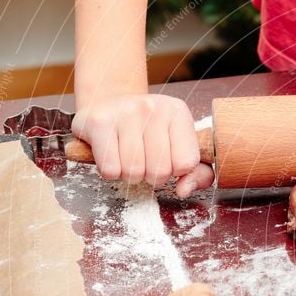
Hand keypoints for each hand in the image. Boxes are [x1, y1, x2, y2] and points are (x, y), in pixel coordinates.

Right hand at [72, 93, 213, 197]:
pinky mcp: (98, 122)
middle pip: (160, 171)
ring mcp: (125, 112)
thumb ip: (197, 174)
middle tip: (145, 161)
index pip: (186, 163)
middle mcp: (153, 108)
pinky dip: (111, 172)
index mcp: (178, 112)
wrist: (107, 104)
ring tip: (128, 158)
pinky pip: (110, 169)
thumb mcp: (180, 146)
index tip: (167, 159)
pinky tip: (112, 155)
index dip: (176, 171)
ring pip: (133, 172)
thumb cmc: (148, 133)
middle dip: (152, 176)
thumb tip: (183, 191)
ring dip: (130, 175)